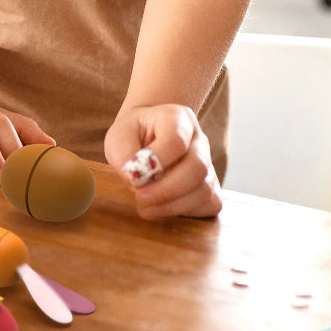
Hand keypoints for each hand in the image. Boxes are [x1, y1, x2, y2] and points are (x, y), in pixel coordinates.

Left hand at [105, 104, 221, 219]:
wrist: (145, 139)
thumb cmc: (132, 136)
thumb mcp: (118, 137)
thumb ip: (123, 154)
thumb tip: (136, 179)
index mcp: (177, 118)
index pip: (176, 140)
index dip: (158, 160)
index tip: (135, 174)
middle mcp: (199, 140)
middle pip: (198, 167)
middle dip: (166, 189)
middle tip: (140, 197)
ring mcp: (209, 164)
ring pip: (204, 190)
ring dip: (172, 205)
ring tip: (145, 205)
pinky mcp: (212, 188)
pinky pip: (209, 204)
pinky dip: (185, 212)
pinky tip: (163, 207)